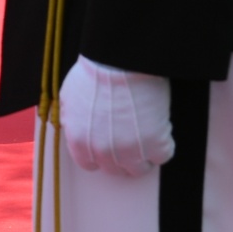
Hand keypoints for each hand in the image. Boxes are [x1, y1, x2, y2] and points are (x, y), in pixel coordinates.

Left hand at [58, 56, 174, 177]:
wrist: (121, 62)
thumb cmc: (95, 73)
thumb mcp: (69, 97)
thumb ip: (71, 120)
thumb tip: (74, 129)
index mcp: (79, 142)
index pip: (89, 164)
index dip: (100, 154)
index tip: (108, 144)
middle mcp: (103, 153)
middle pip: (116, 169)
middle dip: (122, 155)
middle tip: (129, 135)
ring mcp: (130, 151)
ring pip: (140, 168)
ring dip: (143, 153)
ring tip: (146, 133)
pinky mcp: (154, 144)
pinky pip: (163, 156)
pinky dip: (163, 144)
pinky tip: (159, 127)